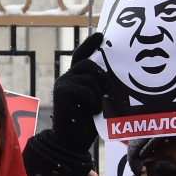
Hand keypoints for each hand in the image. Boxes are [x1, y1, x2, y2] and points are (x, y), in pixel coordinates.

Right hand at [50, 33, 106, 153]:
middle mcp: (66, 78)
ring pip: (88, 77)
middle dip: (102, 76)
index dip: (90, 44)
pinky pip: (83, 89)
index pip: (81, 56)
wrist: (71, 140)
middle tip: (108, 91)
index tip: (101, 35)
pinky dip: (92, 100)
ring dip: (98, 92)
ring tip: (98, 106)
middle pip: (88, 64)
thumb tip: (115, 78)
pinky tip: (91, 110)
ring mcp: (62, 85)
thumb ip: (99, 87)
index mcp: (75, 78)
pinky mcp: (61, 93)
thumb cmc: (87, 122)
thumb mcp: (97, 100)